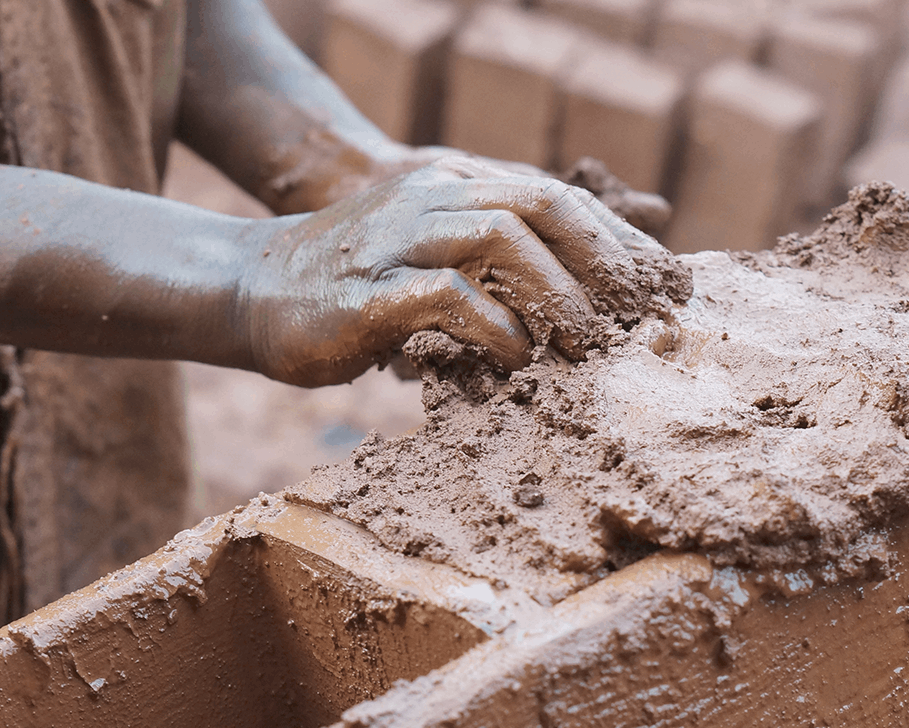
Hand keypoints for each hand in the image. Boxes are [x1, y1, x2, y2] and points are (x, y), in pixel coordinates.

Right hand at [240, 157, 672, 387]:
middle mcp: (431, 199)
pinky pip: (449, 296)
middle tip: (636, 312)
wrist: (251, 289)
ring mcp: (399, 239)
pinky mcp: (370, 290)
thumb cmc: (352, 284)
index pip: (552, 197)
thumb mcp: (429, 258)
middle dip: (601, 256)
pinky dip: (495, 327)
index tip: (658, 281)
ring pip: (500, 238)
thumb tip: (571, 308)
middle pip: (539, 204)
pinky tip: (517, 359)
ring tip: (586, 342)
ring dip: (556, 292)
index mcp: (452, 188)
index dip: (613, 236)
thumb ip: (490, 268)